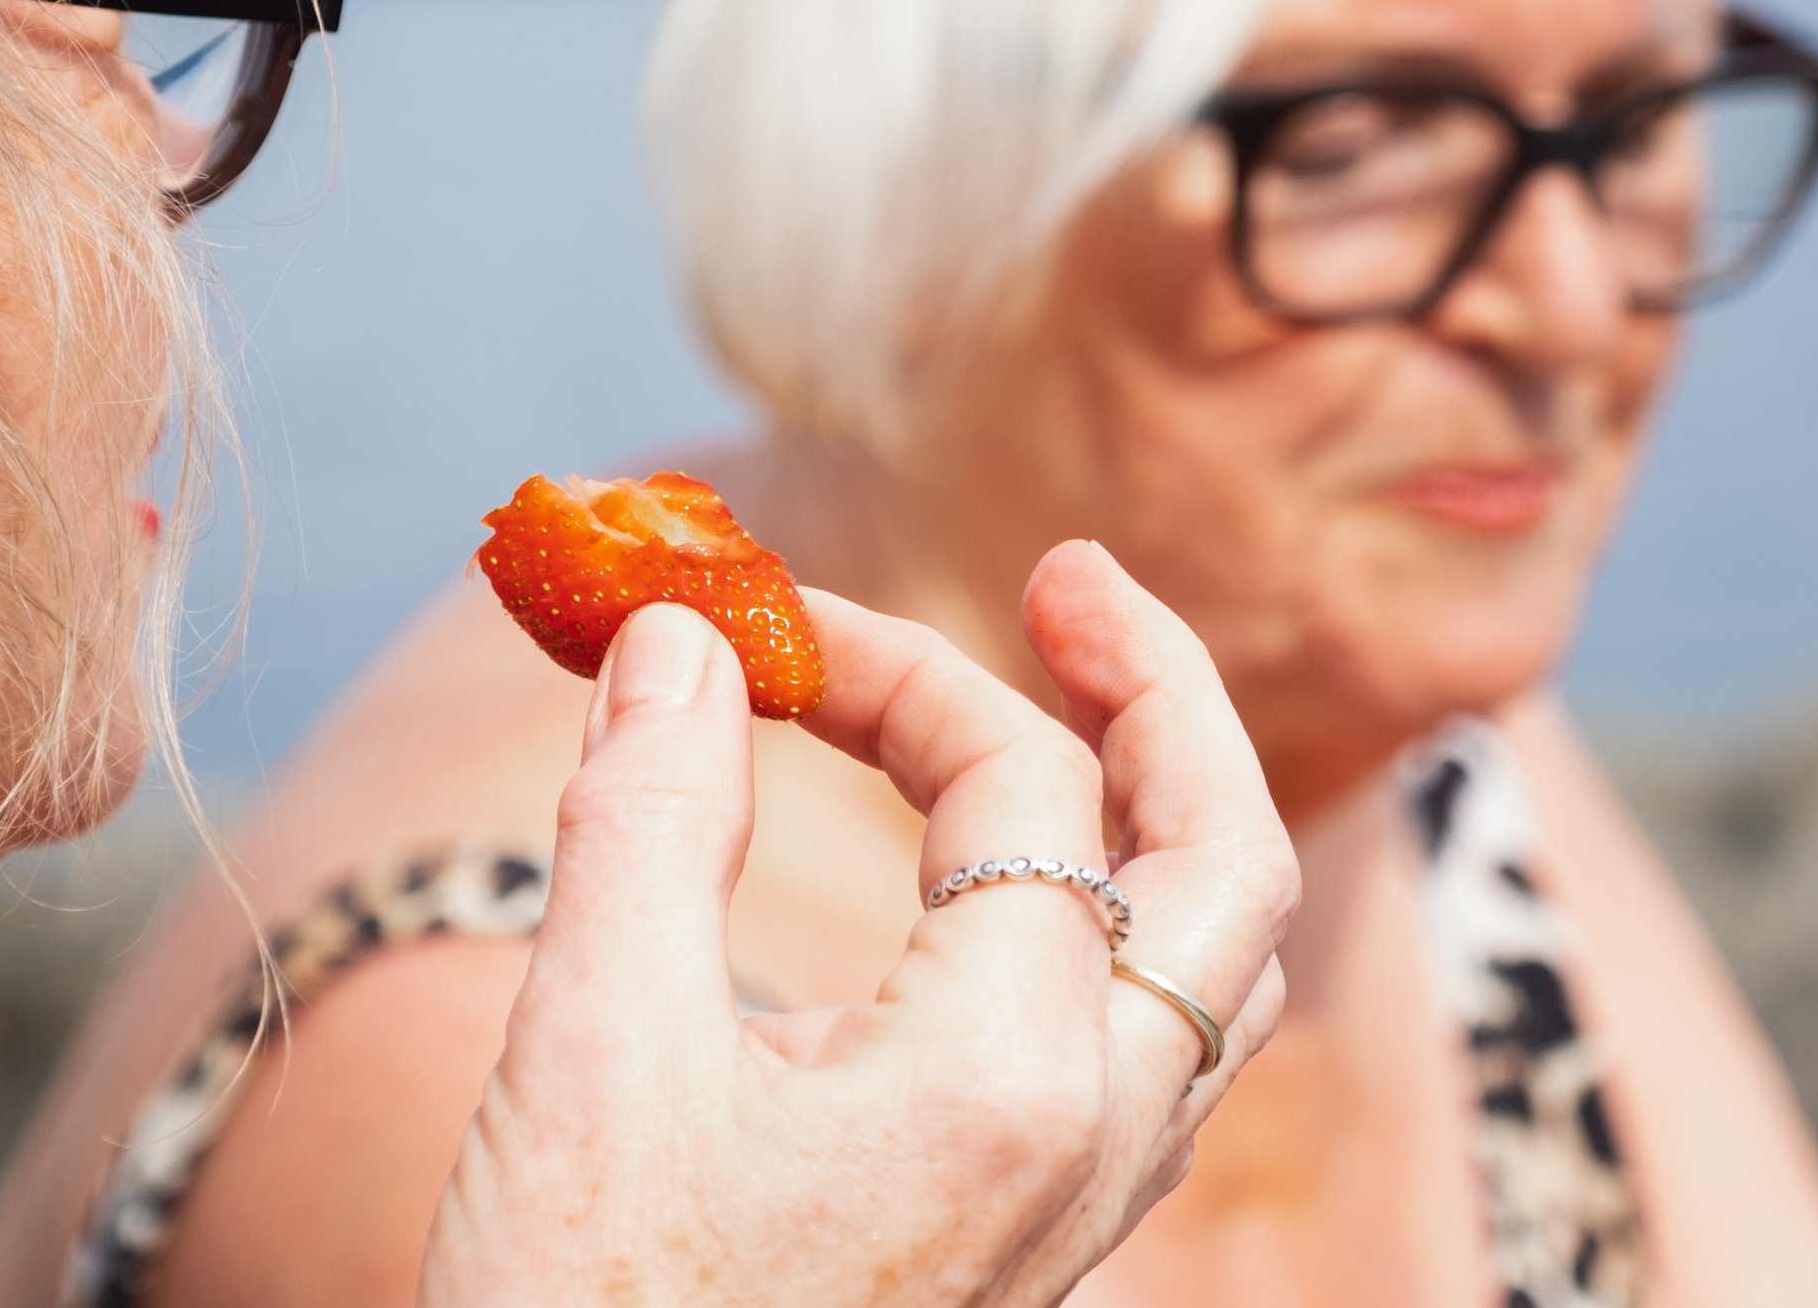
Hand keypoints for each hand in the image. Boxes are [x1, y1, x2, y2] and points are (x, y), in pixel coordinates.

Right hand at [417, 540, 1297, 1307]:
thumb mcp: (589, 1054)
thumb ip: (652, 816)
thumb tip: (685, 631)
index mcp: (1011, 1076)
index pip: (1017, 779)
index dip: (883, 661)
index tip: (741, 628)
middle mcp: (1090, 1141)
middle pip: (1229, 861)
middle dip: (1158, 691)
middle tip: (1065, 577)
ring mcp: (1075, 1214)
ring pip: (1213, 973)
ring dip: (1156, 816)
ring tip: (1068, 710)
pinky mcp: (1027, 1257)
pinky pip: (1150, 1062)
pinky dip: (1109, 932)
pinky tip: (999, 906)